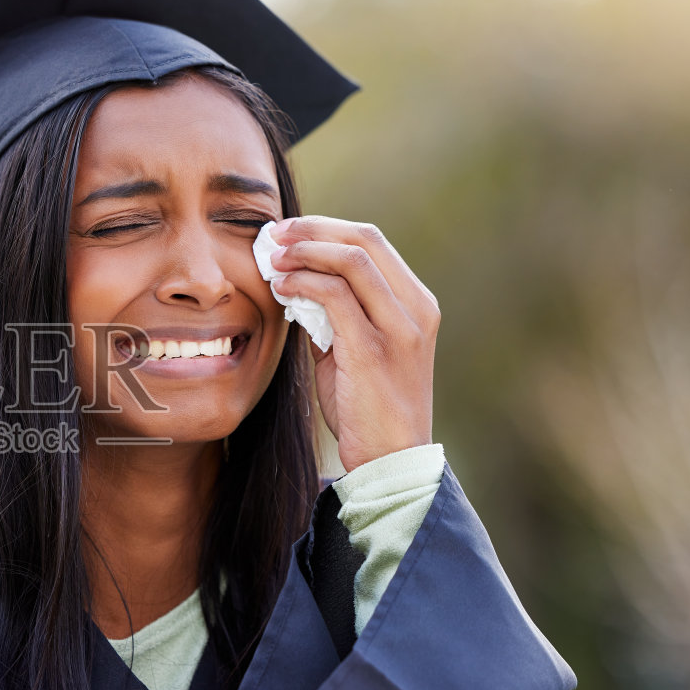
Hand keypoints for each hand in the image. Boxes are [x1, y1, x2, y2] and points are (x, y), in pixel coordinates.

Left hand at [263, 216, 437, 472]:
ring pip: (352, 260)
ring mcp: (399, 328)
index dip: (327, 228)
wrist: (389, 460)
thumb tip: (297, 284)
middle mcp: (416, 309)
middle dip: (313, 230)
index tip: (289, 232)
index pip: (373, 242)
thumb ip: (336, 316)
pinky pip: (335, 297)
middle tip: (275, 234)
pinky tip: (280, 289)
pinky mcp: (373, 350)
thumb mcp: (356, 351)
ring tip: (273, 258)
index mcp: (417, 304)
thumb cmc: (369, 408)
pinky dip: (302, 284)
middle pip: (365, 240)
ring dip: (304, 252)